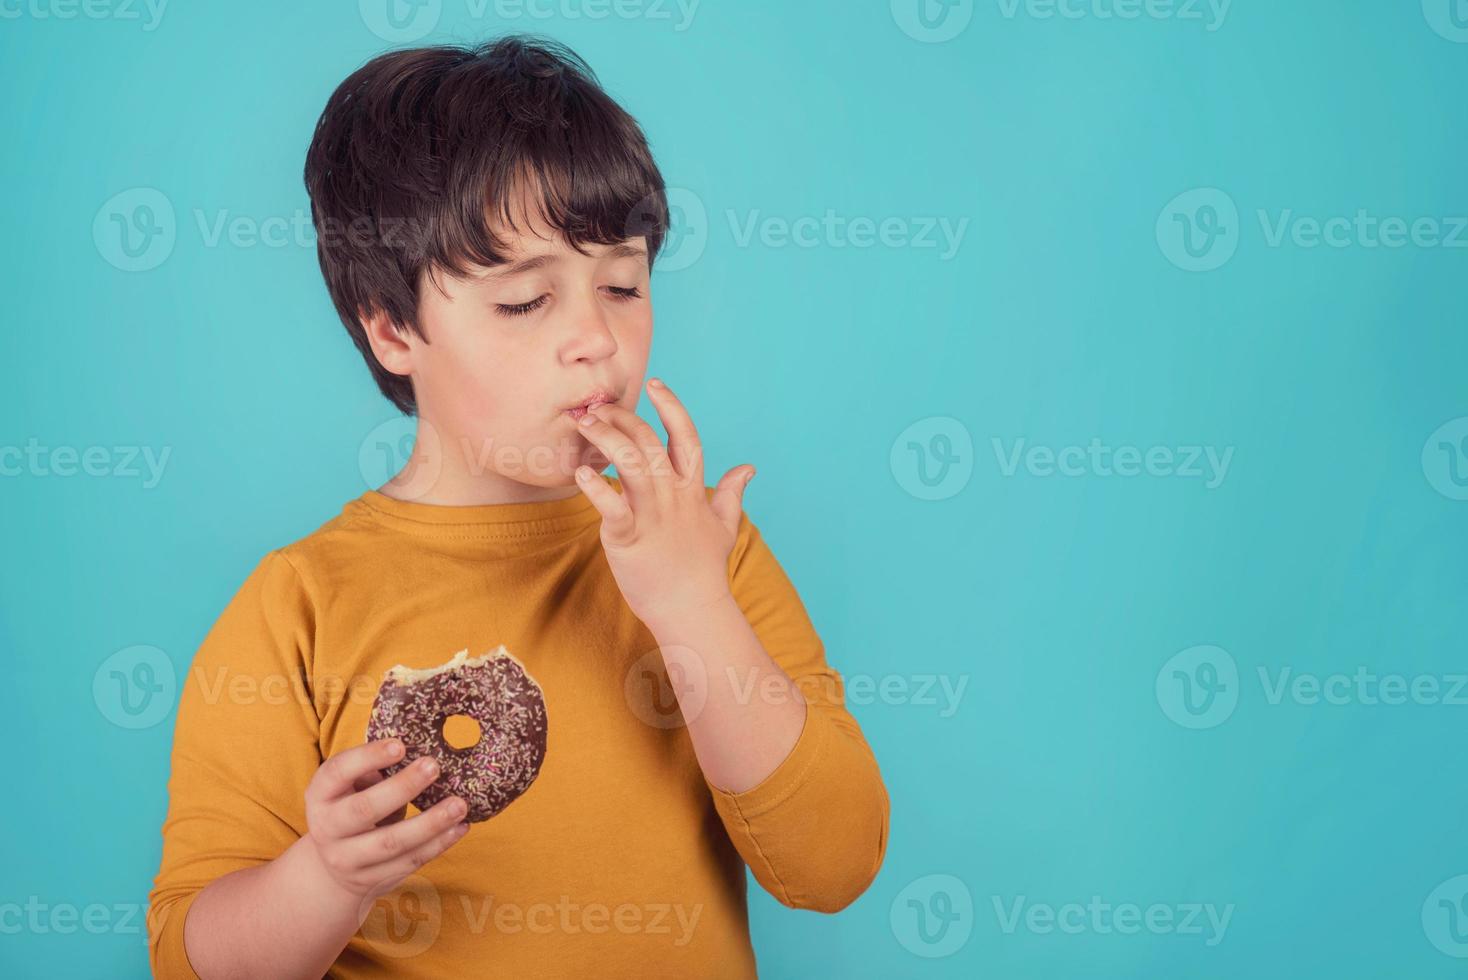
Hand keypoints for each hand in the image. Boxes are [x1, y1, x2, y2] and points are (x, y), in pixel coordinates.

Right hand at [302, 738, 469, 901]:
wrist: (331, 869)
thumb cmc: (351, 808)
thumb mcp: (350, 787)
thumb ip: (373, 770)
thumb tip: (417, 750)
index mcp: (320, 794)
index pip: (338, 772)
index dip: (368, 757)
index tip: (401, 744)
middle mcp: (328, 828)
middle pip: (365, 809)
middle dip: (402, 787)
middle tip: (434, 766)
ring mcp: (348, 858)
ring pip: (391, 843)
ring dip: (430, 823)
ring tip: (459, 804)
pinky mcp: (372, 879)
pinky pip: (409, 862)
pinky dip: (438, 845)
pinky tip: (460, 827)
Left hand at [574, 378, 755, 629]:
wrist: (692, 610)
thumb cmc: (704, 570)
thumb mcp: (726, 526)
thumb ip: (734, 493)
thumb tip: (749, 468)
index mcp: (693, 490)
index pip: (687, 437)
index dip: (672, 407)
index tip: (655, 383)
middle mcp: (673, 496)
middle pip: (651, 442)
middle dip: (624, 417)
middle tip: (599, 406)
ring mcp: (652, 515)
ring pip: (631, 463)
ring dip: (605, 438)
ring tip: (583, 423)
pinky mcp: (629, 537)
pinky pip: (610, 506)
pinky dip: (594, 488)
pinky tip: (580, 472)